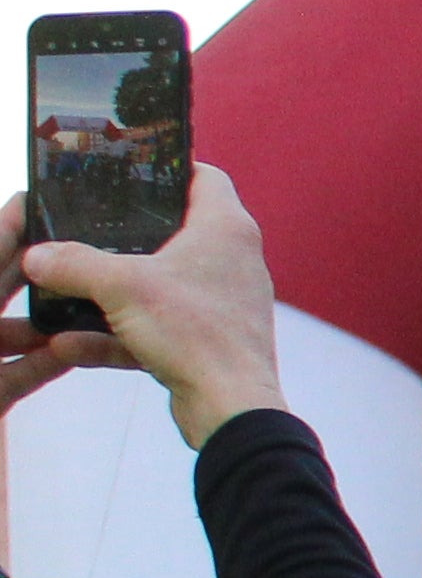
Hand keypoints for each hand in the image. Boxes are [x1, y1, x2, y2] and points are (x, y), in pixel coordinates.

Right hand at [0, 161, 288, 448]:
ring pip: (155, 286)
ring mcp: (219, 302)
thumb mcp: (122, 288)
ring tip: (60, 291)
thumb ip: (74, 264)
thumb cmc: (195, 334)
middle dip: (121, 236)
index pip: (204, 177)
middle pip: (170, 232)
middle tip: (77, 231)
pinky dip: (114, 336)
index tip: (127, 170)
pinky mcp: (205, 341)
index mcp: (225, 229)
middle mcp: (229, 261)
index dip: (167, 168)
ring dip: (108, 294)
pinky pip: (152, 329)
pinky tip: (68, 345)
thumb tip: (35, 255)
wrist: (230, 408)